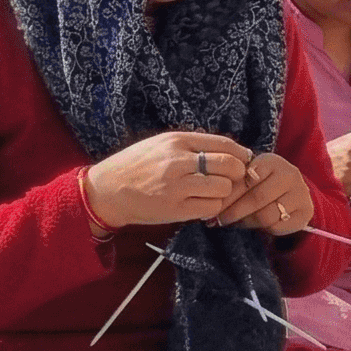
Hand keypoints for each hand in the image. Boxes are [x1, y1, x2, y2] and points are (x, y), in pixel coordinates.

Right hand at [84, 131, 252, 227]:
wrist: (106, 191)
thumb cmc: (136, 165)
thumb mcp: (161, 144)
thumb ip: (193, 144)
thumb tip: (232, 150)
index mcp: (177, 141)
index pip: (225, 144)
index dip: (241, 154)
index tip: (244, 160)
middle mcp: (178, 161)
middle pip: (229, 165)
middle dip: (238, 173)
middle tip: (231, 179)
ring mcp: (176, 186)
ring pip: (223, 187)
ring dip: (224, 192)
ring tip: (212, 193)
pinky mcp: (174, 209)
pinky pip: (211, 207)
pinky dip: (213, 207)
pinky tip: (203, 204)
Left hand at [213, 152, 318, 235]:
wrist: (289, 192)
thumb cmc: (259, 184)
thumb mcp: (246, 177)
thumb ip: (232, 184)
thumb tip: (207, 203)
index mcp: (272, 161)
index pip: (246, 179)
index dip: (228, 195)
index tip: (213, 204)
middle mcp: (290, 174)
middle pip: (256, 199)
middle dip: (233, 212)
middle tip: (218, 220)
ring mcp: (301, 193)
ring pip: (266, 215)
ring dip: (247, 222)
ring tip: (237, 222)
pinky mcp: (306, 212)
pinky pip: (278, 226)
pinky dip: (264, 229)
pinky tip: (257, 225)